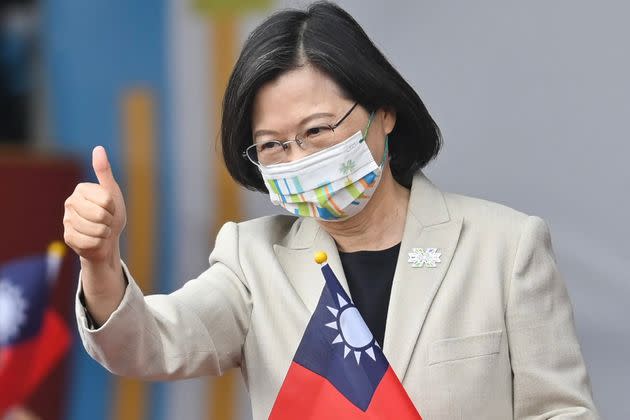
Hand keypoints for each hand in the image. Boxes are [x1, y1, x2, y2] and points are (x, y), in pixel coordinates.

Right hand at [63, 146, 126, 263]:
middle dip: (109, 221)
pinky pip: (90, 242)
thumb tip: (98, 148)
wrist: (108, 239)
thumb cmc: (111, 214)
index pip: (105, 200)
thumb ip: (104, 171)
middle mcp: (70, 203)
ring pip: (95, 229)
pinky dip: (98, 243)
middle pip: (99, 215)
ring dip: (104, 233)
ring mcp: (67, 221)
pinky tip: (95, 239)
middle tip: (106, 221)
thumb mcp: (112, 192)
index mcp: (81, 189)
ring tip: (101, 230)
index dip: (113, 207)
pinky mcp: (68, 237)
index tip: (110, 208)